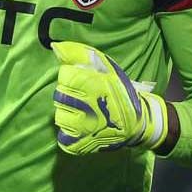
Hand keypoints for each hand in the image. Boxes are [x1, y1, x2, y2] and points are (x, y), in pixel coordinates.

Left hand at [52, 41, 167, 154]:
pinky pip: (63, 137)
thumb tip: (55, 47)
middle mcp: (86, 106)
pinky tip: (81, 126)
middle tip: (83, 96)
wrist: (136, 124)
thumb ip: (79, 54)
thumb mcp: (106, 67)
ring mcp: (83, 128)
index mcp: (93, 85)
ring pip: (59, 116)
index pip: (64, 75)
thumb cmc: (120, 92)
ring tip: (82, 111)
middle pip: (59, 95)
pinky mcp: (81, 144)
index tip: (81, 79)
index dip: (71, 75)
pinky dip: (69, 132)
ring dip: (68, 112)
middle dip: (69, 93)